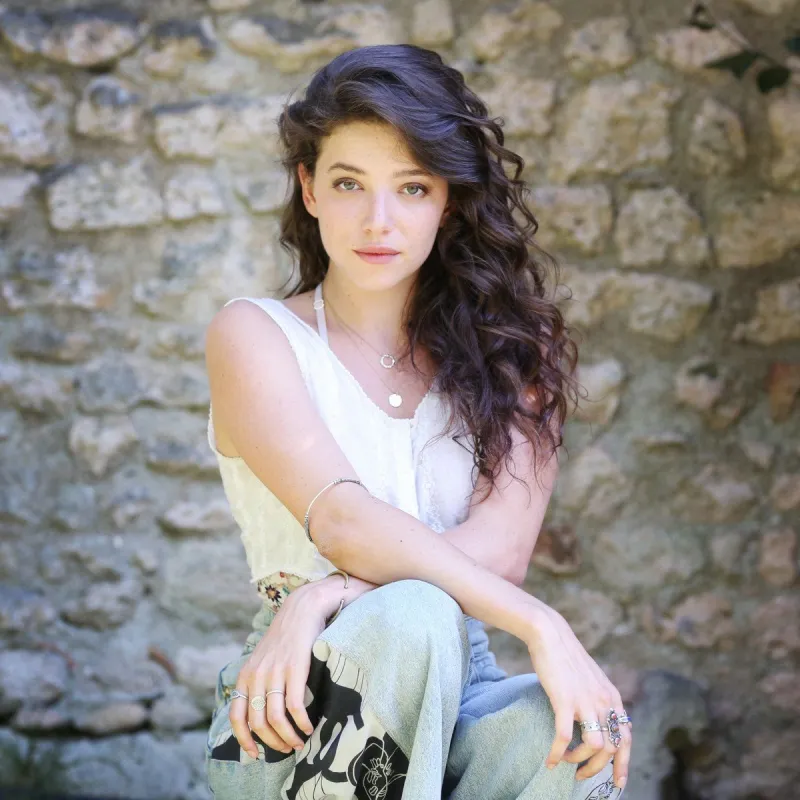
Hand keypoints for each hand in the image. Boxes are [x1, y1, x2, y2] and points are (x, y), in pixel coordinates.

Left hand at [229, 580, 339, 758]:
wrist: (303, 607)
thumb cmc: (286, 636)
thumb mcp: (263, 658)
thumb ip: (259, 681)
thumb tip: (261, 713)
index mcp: (246, 674)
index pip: (236, 716)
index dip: (244, 740)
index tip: (256, 754)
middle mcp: (256, 675)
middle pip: (257, 722)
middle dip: (272, 742)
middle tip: (287, 748)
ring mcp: (275, 672)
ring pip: (275, 718)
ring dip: (288, 737)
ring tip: (300, 742)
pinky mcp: (295, 668)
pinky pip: (295, 706)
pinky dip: (302, 723)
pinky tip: (310, 727)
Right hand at [524, 605, 631, 789]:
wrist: (550, 634)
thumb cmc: (567, 657)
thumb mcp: (592, 678)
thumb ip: (599, 699)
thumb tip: (602, 722)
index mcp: (612, 697)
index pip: (627, 737)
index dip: (624, 763)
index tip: (619, 782)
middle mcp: (604, 701)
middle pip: (612, 747)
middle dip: (597, 768)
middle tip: (581, 775)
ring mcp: (585, 701)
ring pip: (594, 746)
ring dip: (579, 761)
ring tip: (564, 761)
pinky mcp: (564, 700)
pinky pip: (565, 737)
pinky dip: (557, 753)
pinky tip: (548, 760)